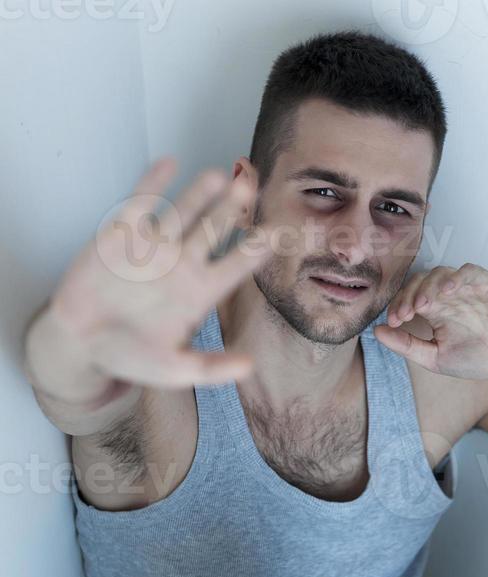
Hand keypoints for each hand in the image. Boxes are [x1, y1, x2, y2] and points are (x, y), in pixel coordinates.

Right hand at [28, 157, 272, 401]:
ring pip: (184, 211)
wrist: (80, 342)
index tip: (275, 235)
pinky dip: (153, 183)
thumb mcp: (172, 370)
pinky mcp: (123, 234)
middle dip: (232, 209)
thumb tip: (250, 367)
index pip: (235, 266)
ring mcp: (155, 246)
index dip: (255, 250)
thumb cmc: (128, 358)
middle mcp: (182, 264)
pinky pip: (141, 202)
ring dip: (200, 192)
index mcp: (200, 293)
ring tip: (220, 175)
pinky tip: (169, 164)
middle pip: (215, 229)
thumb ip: (211, 369)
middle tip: (249, 186)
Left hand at [373, 263, 487, 383]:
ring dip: (428, 287)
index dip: (398, 306)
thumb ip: (406, 346)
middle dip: (409, 296)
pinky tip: (448, 291)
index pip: (409, 298)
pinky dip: (457, 278)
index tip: (393, 322)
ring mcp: (468, 288)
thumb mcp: (435, 358)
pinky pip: (469, 272)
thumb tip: (376, 333)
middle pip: (421, 282)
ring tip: (422, 305)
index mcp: (436, 311)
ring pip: (441, 274)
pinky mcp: (487, 284)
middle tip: (404, 314)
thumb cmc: (479, 359)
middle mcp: (449, 296)